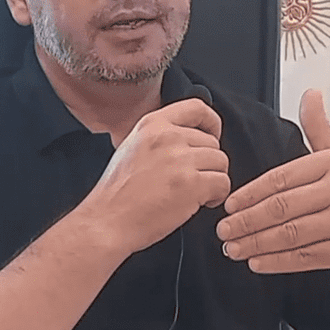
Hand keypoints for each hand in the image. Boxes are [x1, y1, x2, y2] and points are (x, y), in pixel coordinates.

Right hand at [79, 97, 229, 255]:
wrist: (106, 222)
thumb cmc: (116, 193)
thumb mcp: (131, 147)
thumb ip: (159, 136)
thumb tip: (190, 137)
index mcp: (152, 124)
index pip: (197, 107)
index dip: (212, 123)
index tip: (213, 137)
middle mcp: (167, 137)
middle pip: (213, 142)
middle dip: (209, 163)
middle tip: (194, 181)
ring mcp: (180, 159)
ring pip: (221, 162)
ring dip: (214, 180)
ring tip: (196, 193)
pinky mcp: (191, 184)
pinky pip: (223, 183)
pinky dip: (217, 195)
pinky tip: (200, 203)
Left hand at [217, 89, 329, 282]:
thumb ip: (319, 129)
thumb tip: (310, 94)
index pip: (281, 178)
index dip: (251, 193)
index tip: (230, 204)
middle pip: (282, 206)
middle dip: (246, 221)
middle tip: (224, 230)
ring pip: (290, 233)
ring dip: (256, 243)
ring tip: (234, 248)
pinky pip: (304, 256)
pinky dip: (277, 261)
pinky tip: (258, 262)